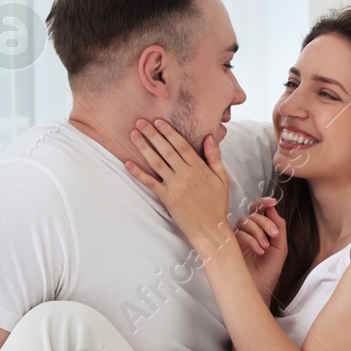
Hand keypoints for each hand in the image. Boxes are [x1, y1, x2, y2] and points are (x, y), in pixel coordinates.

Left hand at [123, 118, 233, 259]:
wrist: (210, 229)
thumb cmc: (217, 204)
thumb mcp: (222, 178)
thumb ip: (215, 156)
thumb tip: (209, 136)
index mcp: (199, 168)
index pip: (181, 145)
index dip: (169, 132)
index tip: (158, 121)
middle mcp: (186, 174)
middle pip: (166, 150)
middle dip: (152, 134)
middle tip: (140, 121)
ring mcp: (175, 186)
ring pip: (156, 162)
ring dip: (143, 147)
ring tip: (133, 134)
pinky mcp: (167, 198)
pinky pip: (149, 183)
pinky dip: (138, 173)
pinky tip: (127, 163)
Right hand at [232, 196, 286, 299]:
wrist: (260, 290)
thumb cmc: (269, 272)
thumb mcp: (280, 247)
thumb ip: (279, 227)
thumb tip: (273, 208)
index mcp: (259, 231)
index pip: (258, 212)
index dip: (263, 203)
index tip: (272, 201)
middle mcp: (248, 233)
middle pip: (252, 215)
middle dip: (265, 221)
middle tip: (274, 234)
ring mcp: (238, 239)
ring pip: (244, 222)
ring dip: (258, 231)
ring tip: (265, 246)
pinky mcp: (230, 246)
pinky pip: (238, 234)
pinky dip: (251, 239)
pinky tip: (259, 250)